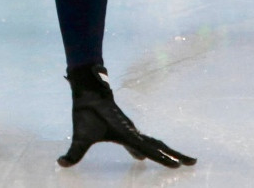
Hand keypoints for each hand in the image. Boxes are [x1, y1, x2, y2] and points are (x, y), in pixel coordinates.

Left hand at [58, 64, 196, 167]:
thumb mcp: (80, 135)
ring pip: (153, 142)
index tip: (177, 165)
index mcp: (127, 135)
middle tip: (192, 162)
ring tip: (180, 160)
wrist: (89, 88)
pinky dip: (152, 147)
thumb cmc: (86, 111)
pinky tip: (145, 155)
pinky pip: (143, 140)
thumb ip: (74, 152)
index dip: (162, 158)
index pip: (148, 150)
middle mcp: (133, 132)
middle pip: (158, 145)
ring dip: (167, 151)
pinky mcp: (125, 128)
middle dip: (175, 154)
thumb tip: (61, 164)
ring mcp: (131, 130)